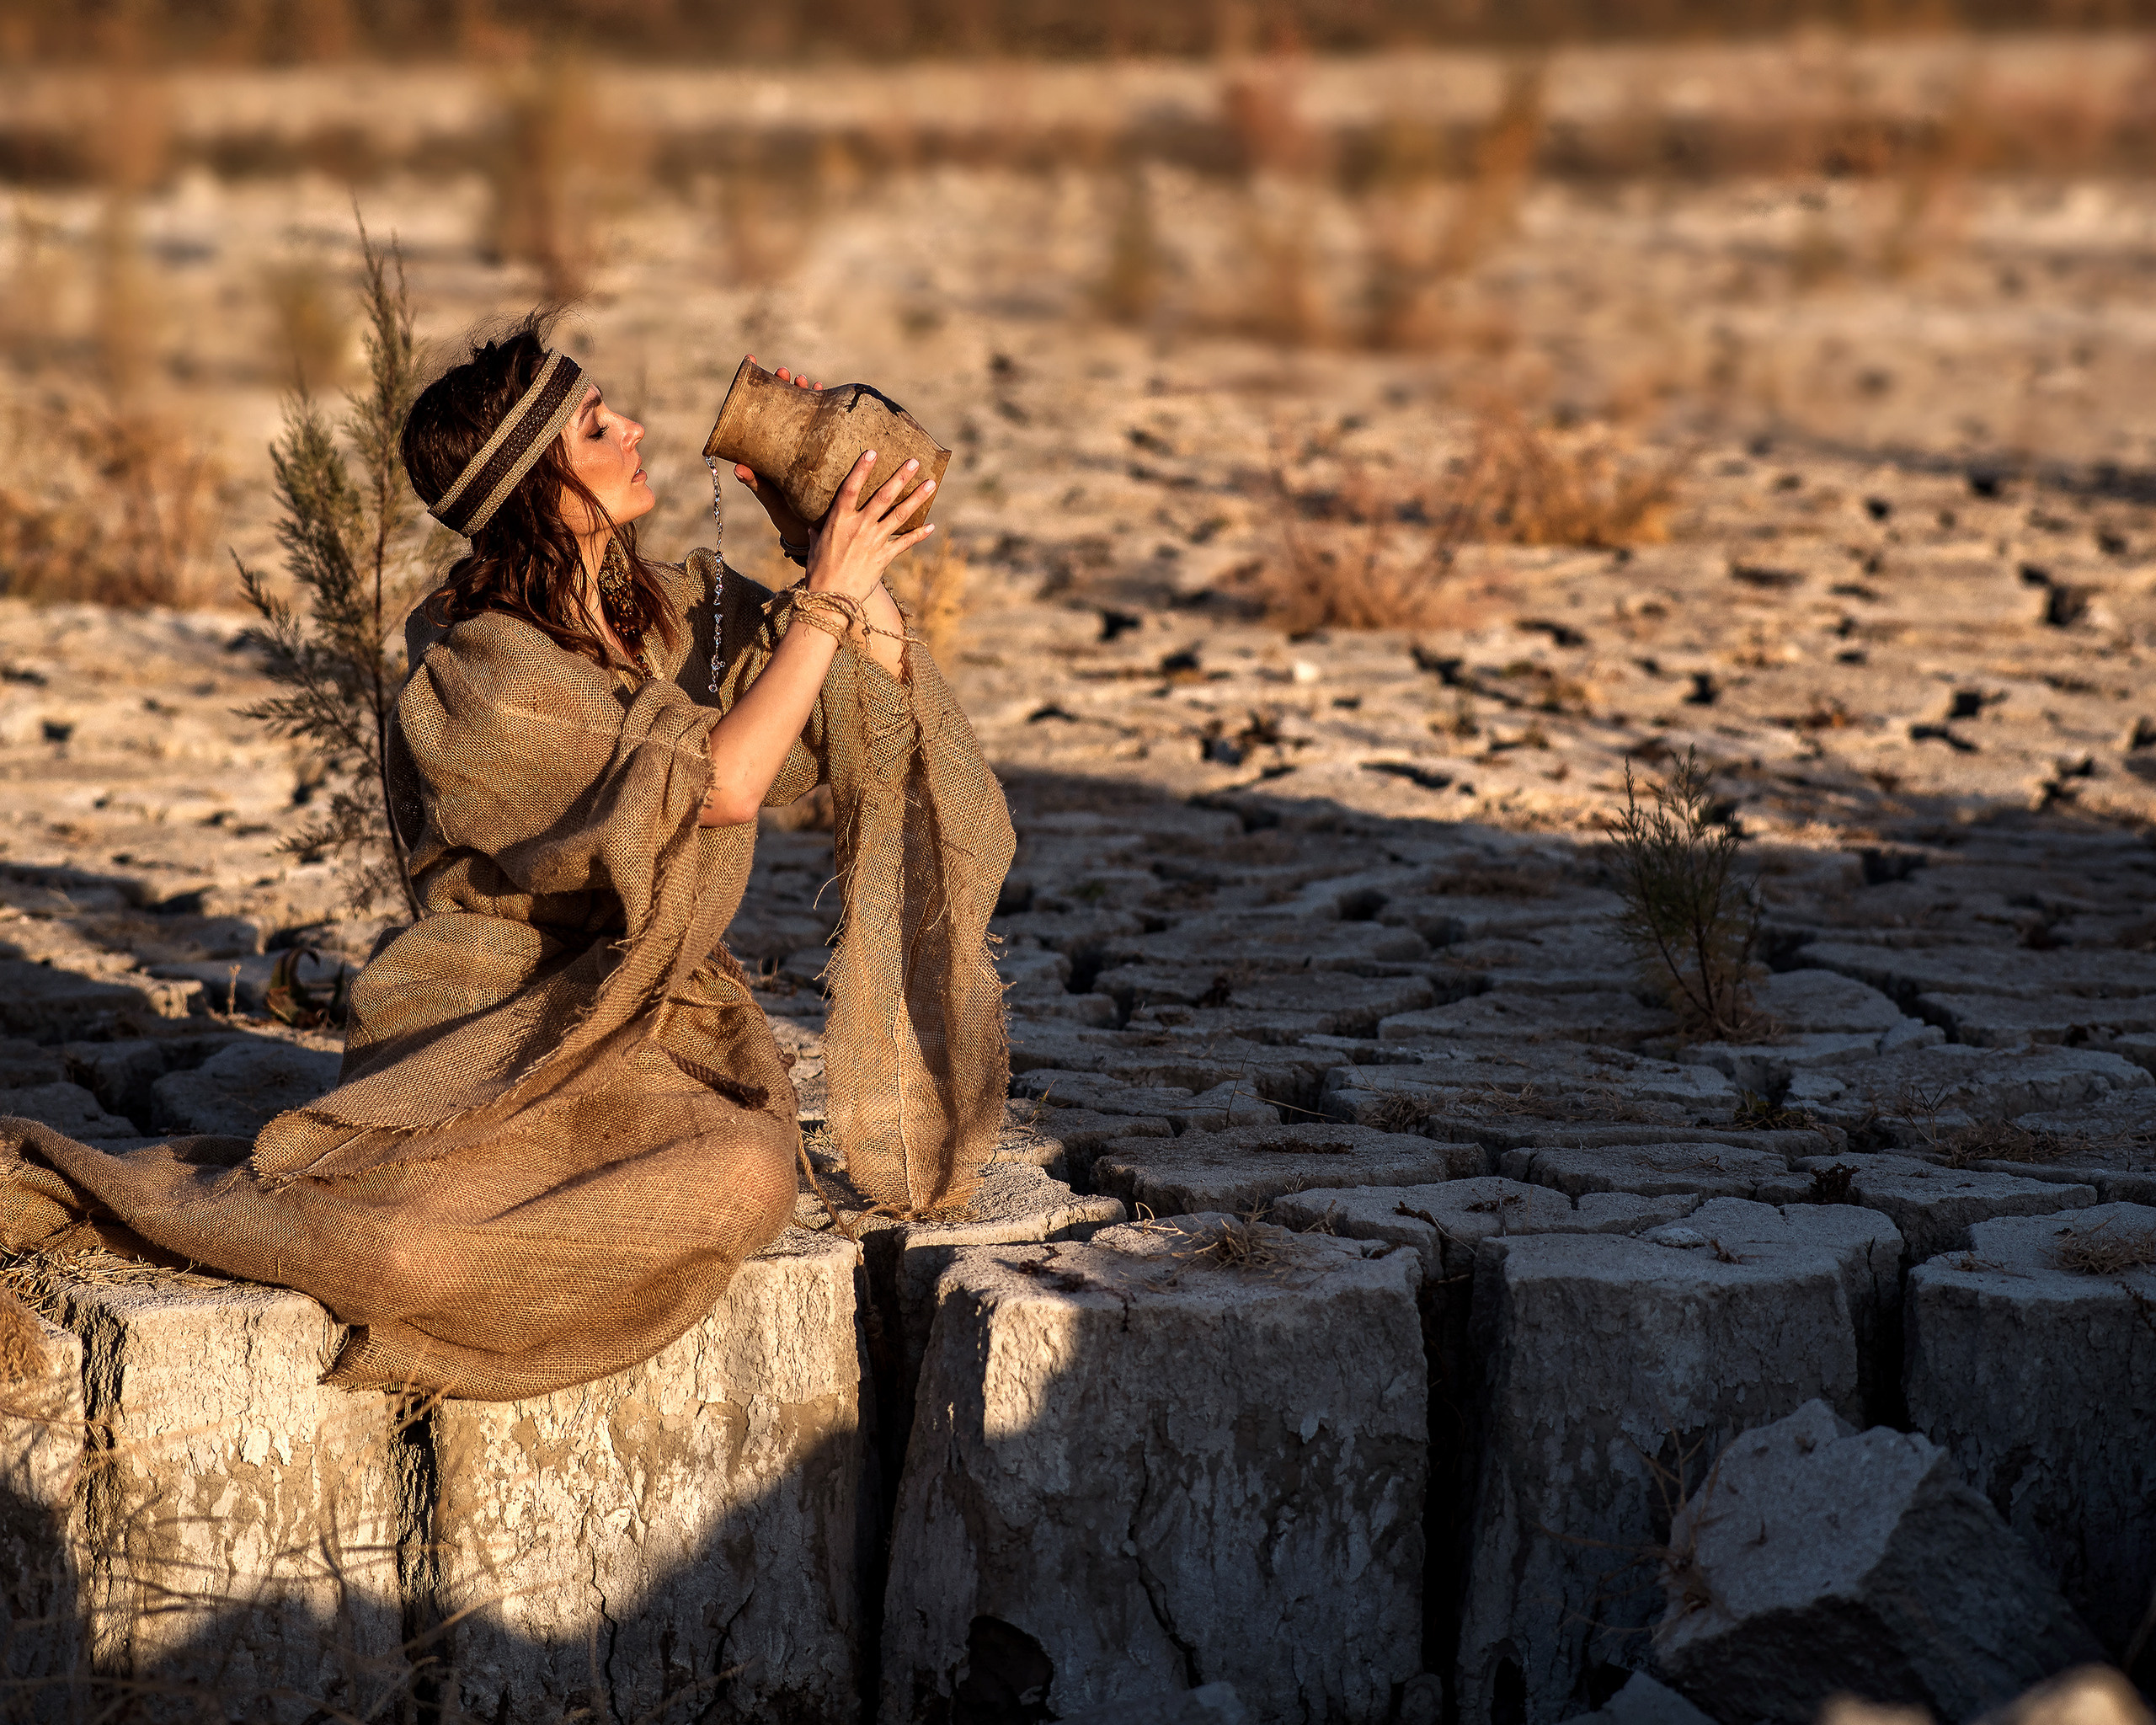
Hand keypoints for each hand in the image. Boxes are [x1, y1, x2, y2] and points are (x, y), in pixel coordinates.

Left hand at [733, 357, 818, 543]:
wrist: (814, 534)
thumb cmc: (787, 517)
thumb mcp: (772, 500)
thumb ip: (757, 484)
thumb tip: (737, 468)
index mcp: (770, 452)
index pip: (762, 415)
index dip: (757, 390)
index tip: (752, 364)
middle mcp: (788, 447)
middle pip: (786, 409)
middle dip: (786, 388)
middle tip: (786, 374)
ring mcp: (808, 451)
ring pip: (808, 416)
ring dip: (809, 396)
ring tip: (810, 383)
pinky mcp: (827, 457)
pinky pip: (828, 431)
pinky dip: (830, 414)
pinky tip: (831, 399)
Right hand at [804, 450, 934, 602]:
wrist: (830, 598)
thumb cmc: (818, 571)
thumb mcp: (815, 547)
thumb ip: (817, 532)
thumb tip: (813, 526)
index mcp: (839, 520)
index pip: (850, 488)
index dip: (862, 469)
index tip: (872, 451)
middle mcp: (859, 527)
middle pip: (882, 497)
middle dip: (900, 478)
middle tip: (915, 461)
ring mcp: (873, 542)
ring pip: (899, 515)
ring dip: (916, 499)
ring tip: (931, 484)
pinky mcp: (884, 558)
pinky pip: (905, 543)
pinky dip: (919, 535)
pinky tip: (932, 526)